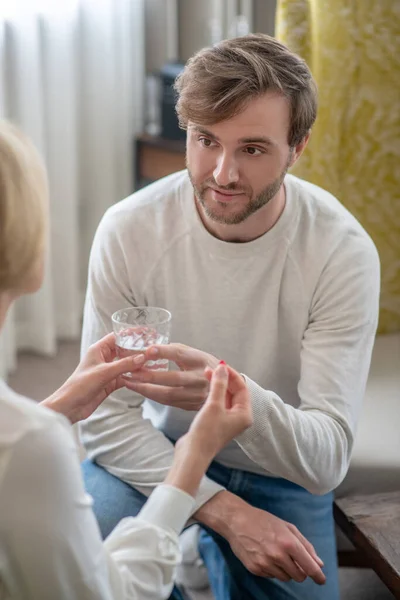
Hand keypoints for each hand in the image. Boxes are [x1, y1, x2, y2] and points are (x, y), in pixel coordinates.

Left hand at [42, 333, 144, 423]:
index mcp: (98, 350)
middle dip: (137, 349)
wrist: (70, 406)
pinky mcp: (110, 383)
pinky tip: (145, 376)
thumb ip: (124, 364)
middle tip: (153, 348)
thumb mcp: (104, 372)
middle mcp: (104, 358)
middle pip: (124, 350)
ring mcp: (107, 371)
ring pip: (126, 364)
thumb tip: (142, 357)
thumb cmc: (80, 385)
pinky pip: (125, 377)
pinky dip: (134, 377)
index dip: (131, 334)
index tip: (145, 332)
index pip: (117, 337)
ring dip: (137, 364)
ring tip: (153, 362)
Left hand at [124, 343, 219, 409]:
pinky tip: (141, 390)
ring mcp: (197, 395)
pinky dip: (152, 396)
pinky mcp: (191, 406)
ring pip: (168, 394)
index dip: (163, 352)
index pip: (180, 354)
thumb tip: (150, 349)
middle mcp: (201, 378)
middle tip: (130, 371)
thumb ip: (176, 351)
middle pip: (173, 378)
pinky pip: (168, 402)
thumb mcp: (195, 353)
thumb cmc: (205, 365)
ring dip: (146, 389)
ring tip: (129, 382)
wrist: (225, 388)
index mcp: (201, 360)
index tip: (147, 350)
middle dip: (149, 376)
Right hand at [181, 362, 251, 454]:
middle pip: (234, 392)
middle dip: (224, 379)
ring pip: (225, 397)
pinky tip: (205, 387)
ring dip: (217, 385)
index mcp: (244, 414)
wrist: (193, 453)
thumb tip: (222, 367)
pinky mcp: (217, 422)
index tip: (220, 364)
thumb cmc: (206, 431)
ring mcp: (228, 421)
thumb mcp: (214, 405)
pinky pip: (218, 403)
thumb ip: (219, 385)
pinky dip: (213, 394)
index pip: (242, 388)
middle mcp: (239, 417)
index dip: (231, 375)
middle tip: (211, 368)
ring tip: (206, 374)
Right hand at [198, 493, 325, 584]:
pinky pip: (272, 576)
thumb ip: (305, 545)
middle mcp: (278, 555)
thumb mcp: (287, 527)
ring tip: (276, 554)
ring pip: (286, 578)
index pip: (309, 567)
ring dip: (286, 570)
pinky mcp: (255, 569)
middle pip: (299, 576)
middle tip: (294, 559)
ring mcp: (265, 564)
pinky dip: (273, 569)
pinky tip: (266, 555)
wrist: (236, 521)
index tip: (322, 580)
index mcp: (288, 543)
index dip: (318, 576)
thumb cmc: (263, 520)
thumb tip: (319, 563)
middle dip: (300, 571)